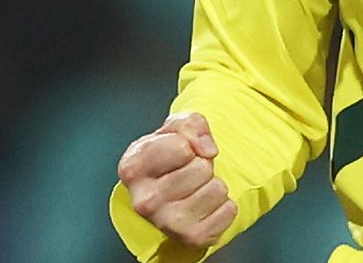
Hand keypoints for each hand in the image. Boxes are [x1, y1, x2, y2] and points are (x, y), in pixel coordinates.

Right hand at [117, 112, 236, 247]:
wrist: (175, 191)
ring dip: (214, 184)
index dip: (189, 143)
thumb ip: (191, 125)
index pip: (181, 147)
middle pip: (201, 168)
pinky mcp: (191, 238)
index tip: (181, 151)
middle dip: (202, 164)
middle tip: (189, 172)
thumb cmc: (172, 155)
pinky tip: (205, 205)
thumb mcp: (177, 128)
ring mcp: (166, 223)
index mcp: (133, 168)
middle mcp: (144, 201)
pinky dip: (224, 204)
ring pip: (217, 189)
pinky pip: (229, 210)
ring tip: (197, 187)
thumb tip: (207, 150)